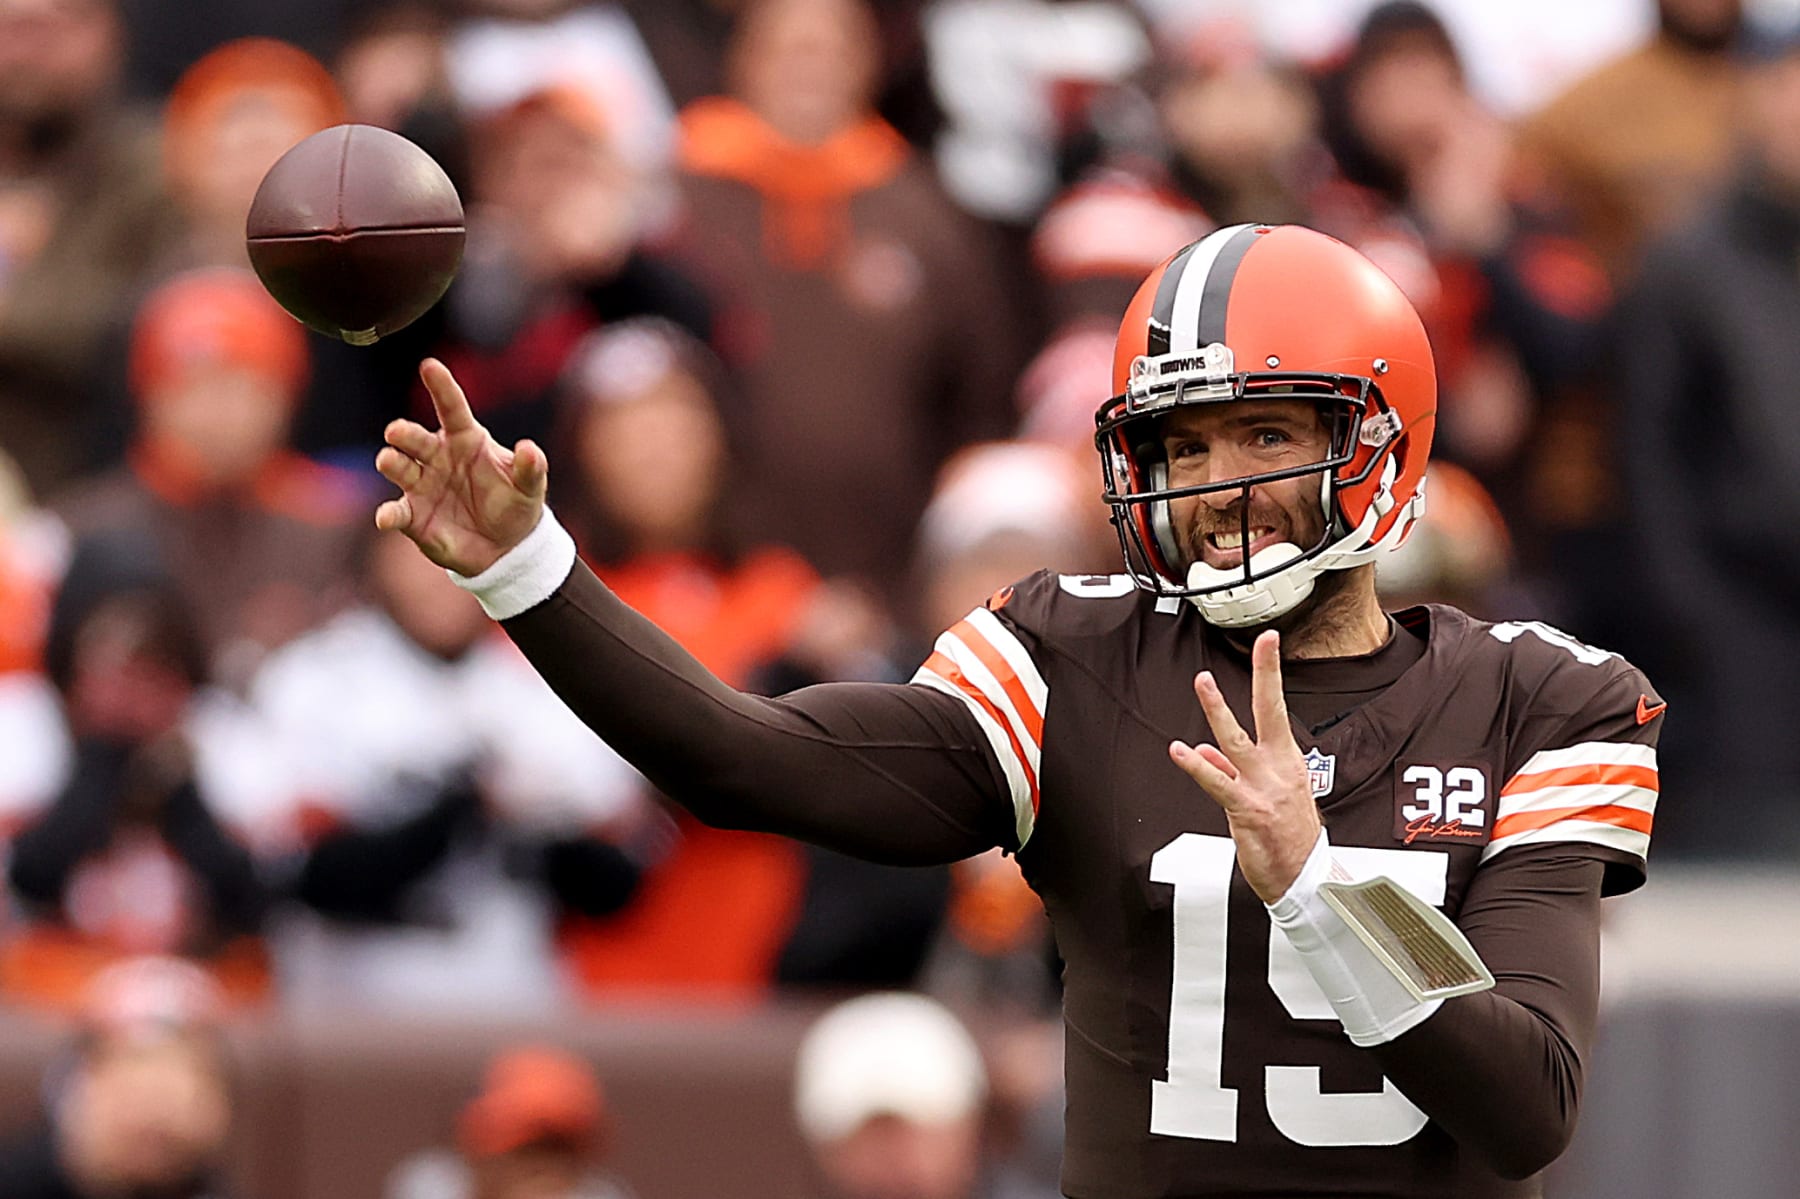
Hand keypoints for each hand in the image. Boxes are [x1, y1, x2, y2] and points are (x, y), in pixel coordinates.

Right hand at [374, 359, 547, 575]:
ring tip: (389, 460)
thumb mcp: (531, 488)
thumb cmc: (515, 505)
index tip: (429, 366)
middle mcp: (437, 457)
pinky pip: (397, 511)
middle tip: (397, 432)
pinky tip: (386, 518)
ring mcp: (422, 485)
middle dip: (404, 433)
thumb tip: (529, 448)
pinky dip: (389, 514)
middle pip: (416, 438)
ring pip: (400, 468)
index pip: (451, 408)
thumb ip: (530, 468)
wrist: (506, 547)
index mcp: (465, 440)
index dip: (441, 387)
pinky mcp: (414, 516)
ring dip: (392, 463)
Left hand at [1169, 630, 1320, 903]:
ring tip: (1203, 682)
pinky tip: (1180, 752)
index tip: (1269, 641)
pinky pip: (1218, 783)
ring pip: (1237, 741)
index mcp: (1287, 762)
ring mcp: (1264, 788)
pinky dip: (1197, 766)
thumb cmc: (1288, 840)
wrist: (1305, 880)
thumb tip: (1205, 748)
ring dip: (1218, 710)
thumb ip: (1233, 770)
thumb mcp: (1269, 797)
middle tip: (1265, 641)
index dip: (1271, 673)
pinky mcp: (1248, 810)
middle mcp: (1279, 769)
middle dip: (1268, 674)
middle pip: (1271, 712)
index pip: (1276, 710)